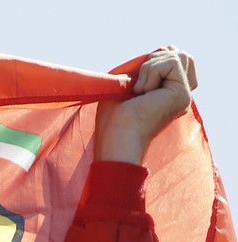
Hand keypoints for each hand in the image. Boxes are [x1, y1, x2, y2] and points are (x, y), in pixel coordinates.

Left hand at [95, 48, 196, 163]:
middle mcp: (178, 95)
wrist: (116, 139)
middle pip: (182, 56)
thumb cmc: (113, 120)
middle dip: (155, 60)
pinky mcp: (182, 94)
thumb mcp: (126, 85)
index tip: (135, 84)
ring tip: (138, 90)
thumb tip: (164, 48)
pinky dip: (150, 71)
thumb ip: (145, 68)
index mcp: (167, 94)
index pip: (172, 60)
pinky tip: (142, 92)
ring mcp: (183, 95)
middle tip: (137, 85)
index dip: (153, 60)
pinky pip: (172, 61)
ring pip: (178, 56)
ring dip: (150, 66)